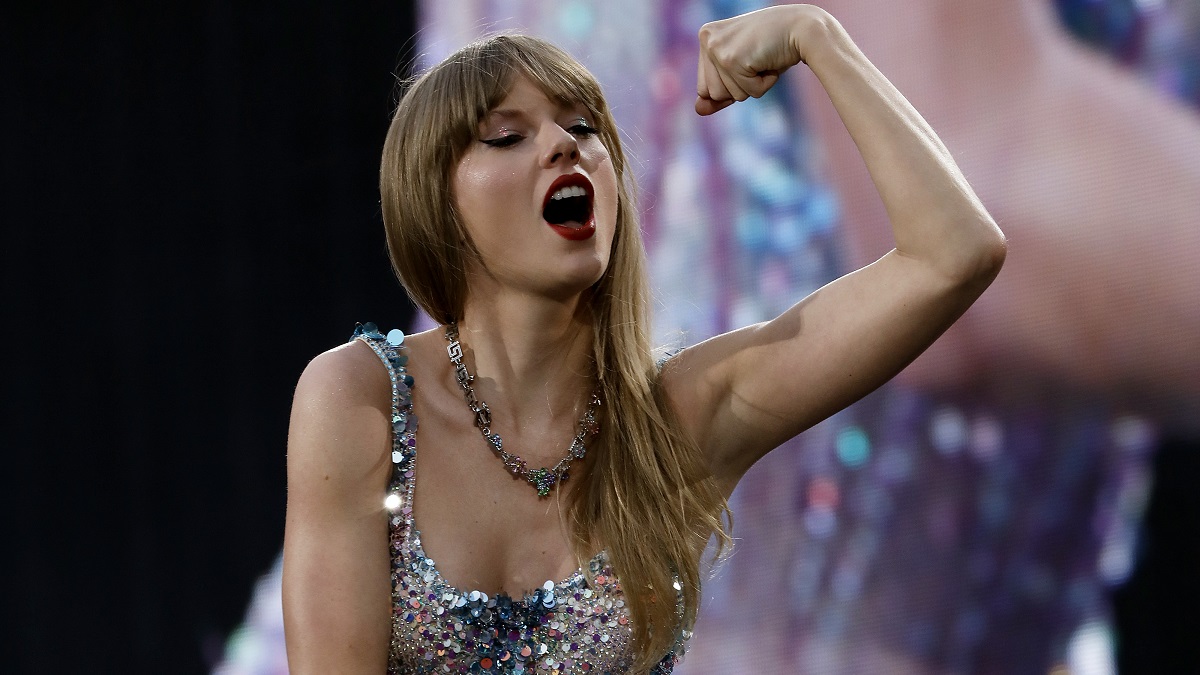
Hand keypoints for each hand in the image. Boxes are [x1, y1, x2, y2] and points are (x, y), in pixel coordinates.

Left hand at [695, 5, 816, 115]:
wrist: (803, 27)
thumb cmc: (774, 47)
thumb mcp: (742, 69)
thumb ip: (719, 90)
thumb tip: (698, 110)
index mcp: (706, 37)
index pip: (704, 87)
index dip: (731, 84)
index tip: (748, 59)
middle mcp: (707, 40)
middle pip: (714, 94)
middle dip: (740, 85)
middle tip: (756, 59)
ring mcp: (717, 49)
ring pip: (728, 95)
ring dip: (752, 85)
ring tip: (762, 60)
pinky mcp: (732, 60)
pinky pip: (748, 92)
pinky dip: (764, 84)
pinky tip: (769, 61)